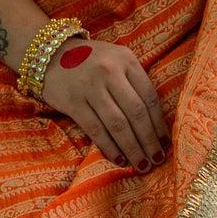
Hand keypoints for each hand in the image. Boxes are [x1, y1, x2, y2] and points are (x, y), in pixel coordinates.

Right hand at [40, 38, 169, 171]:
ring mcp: (90, 87)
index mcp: (126, 60)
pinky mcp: (73, 102)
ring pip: (117, 124)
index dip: (159, 124)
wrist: (50, 53)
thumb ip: (134, 81)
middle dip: (149, 140)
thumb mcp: (117, 59)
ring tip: (142, 165)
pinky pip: (96, 129)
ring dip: (132, 148)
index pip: (149, 97)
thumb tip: (155, 122)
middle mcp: (110, 72)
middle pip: (136, 113)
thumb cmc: (91, 60)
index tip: (166, 143)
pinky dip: (109, 147)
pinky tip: (119, 159)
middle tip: (157, 160)